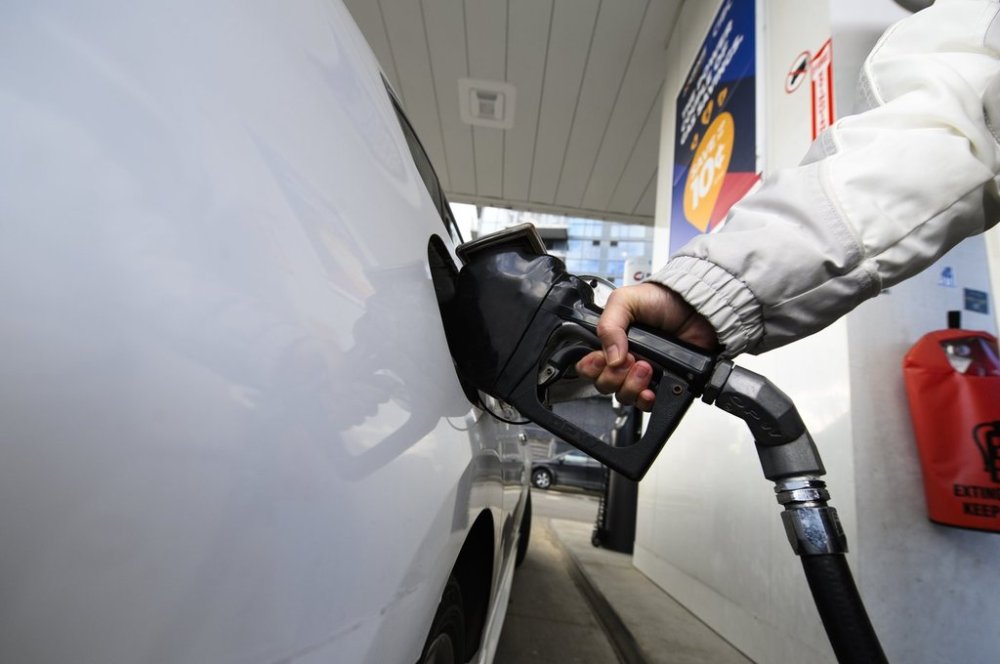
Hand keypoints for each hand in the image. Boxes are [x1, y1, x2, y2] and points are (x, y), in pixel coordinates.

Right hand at [575, 282, 717, 410]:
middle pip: (604, 385)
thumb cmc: (662, 299)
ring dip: (632, 385)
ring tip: (647, 367)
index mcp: (610, 342)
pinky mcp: (662, 383)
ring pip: (624, 396)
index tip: (601, 359)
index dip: (591, 368)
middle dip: (614, 376)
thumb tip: (611, 358)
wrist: (696, 308)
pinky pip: (646, 404)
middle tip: (629, 359)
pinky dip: (646, 400)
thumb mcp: (626, 300)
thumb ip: (609, 325)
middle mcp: (623, 360)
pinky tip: (651, 390)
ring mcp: (642, 374)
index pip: (589, 366)